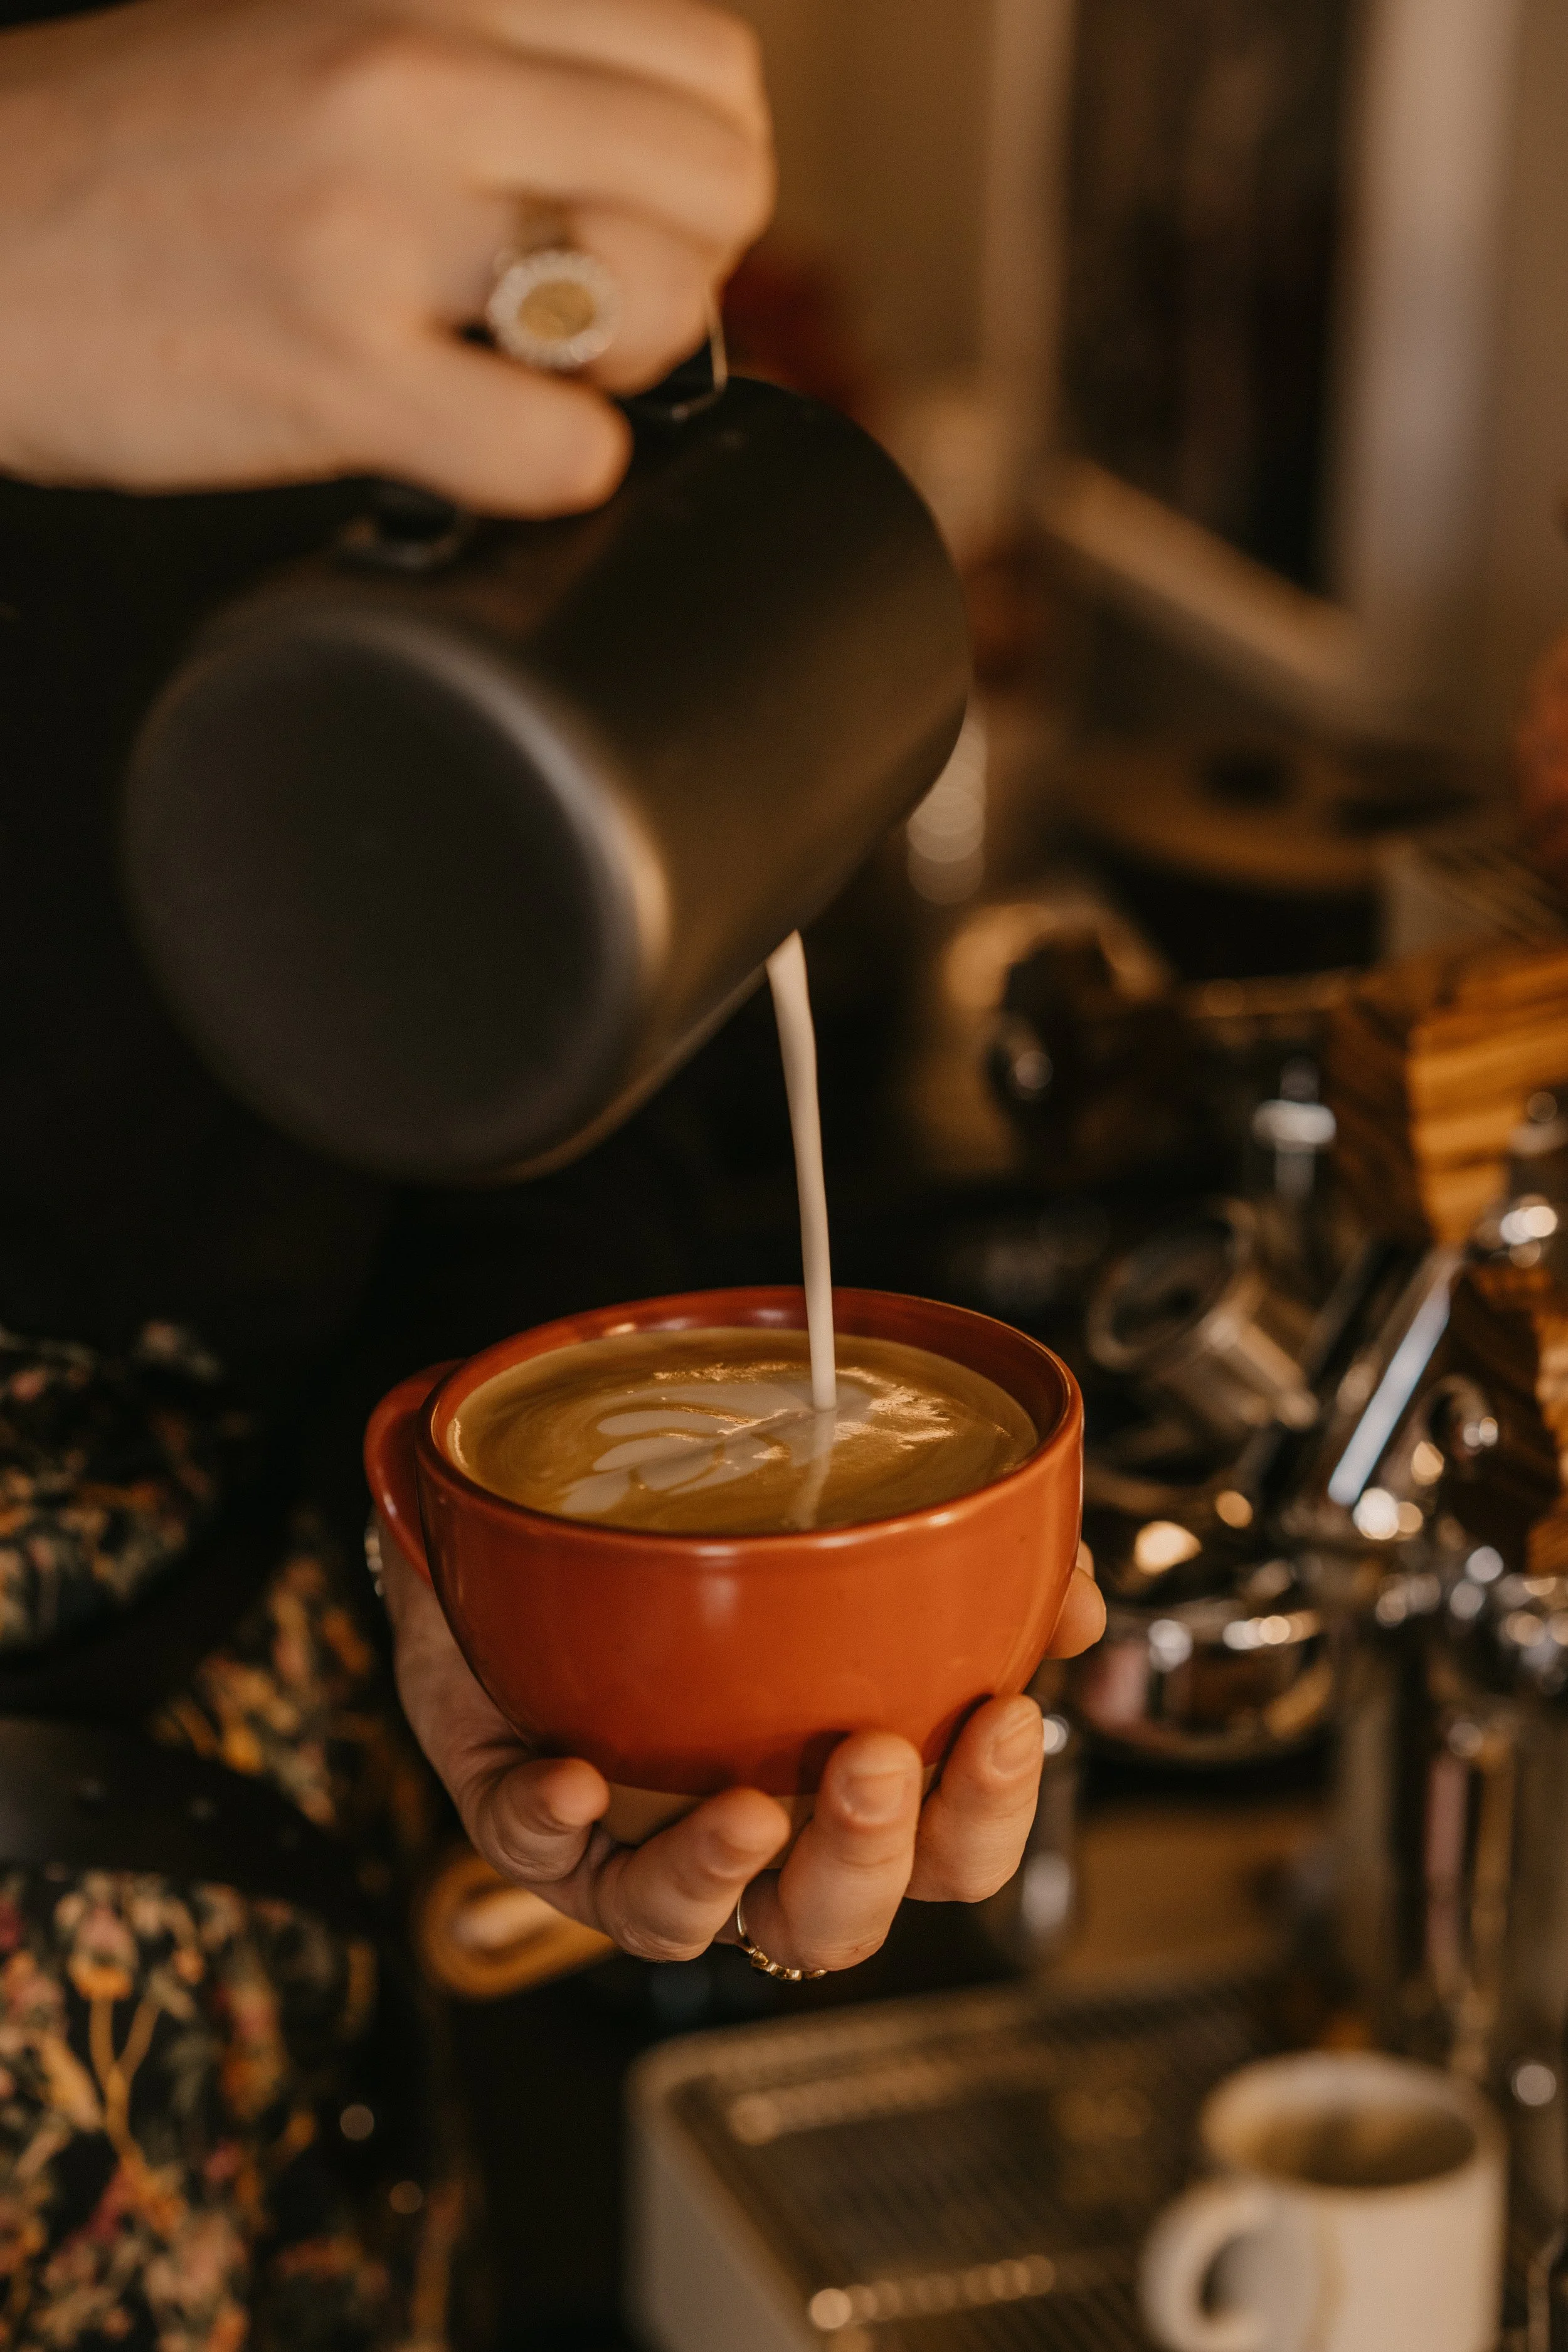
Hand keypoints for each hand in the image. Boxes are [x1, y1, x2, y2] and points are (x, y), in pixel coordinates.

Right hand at [0, 0, 771, 504]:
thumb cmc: (150, 156)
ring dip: (615, 373)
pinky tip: (464, 446)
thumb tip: (646, 178)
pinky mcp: (334, 369)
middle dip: (675, 275)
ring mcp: (375, 223)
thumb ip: (492, 78)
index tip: (604, 226)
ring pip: (662, 303)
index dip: (684, 182)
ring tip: (503, 374)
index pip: (710, 76)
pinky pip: (561, 448)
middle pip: (719, 188)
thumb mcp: (332, 35)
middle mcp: (418, 77)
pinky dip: (546, 470)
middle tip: (567, 317)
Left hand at [386, 1544, 1103, 1973]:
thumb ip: (968, 1573)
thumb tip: (1072, 1595)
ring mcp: (627, 1842)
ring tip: (744, 1810)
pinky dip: (550, 1824)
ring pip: (678, 1924)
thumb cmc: (706, 1571)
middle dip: (865, 1859)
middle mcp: (743, 1842)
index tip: (1005, 1720)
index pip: (946, 1856)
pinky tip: (569, 1781)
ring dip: (716, 1875)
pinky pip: (532, 1850)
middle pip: (829, 1925)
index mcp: (837, 1796)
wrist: (534, 1542)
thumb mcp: (843, 1547)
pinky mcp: (523, 1816)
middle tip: (871, 1759)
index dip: (986, 1814)